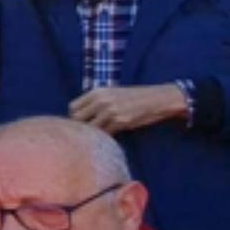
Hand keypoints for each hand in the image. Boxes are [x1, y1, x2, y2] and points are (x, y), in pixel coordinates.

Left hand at [69, 85, 186, 134]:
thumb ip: (95, 102)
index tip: (82, 123)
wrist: (157, 99)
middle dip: (80, 127)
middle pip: (77, 118)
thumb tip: (79, 116)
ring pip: (90, 128)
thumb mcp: (111, 93)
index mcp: (96, 92)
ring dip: (93, 134)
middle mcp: (100, 101)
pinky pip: (105, 134)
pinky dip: (106, 137)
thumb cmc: (133, 98)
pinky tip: (109, 137)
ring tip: (97, 137)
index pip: (72, 107)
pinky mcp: (120, 122)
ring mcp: (110, 111)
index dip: (75, 116)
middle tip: (87, 133)